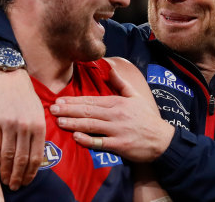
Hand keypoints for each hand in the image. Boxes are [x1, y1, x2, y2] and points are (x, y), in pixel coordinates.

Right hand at [0, 69, 44, 189]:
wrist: (7, 75)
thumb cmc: (24, 94)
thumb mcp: (38, 110)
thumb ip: (38, 130)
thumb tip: (36, 153)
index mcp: (39, 124)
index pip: (37, 155)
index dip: (31, 172)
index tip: (27, 181)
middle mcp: (26, 126)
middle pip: (22, 159)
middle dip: (18, 176)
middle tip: (15, 187)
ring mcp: (10, 124)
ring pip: (8, 155)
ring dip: (6, 171)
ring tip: (5, 181)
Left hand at [50, 68, 173, 161]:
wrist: (162, 139)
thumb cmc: (147, 118)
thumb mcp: (136, 96)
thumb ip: (121, 83)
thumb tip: (110, 69)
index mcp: (117, 102)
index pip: (91, 100)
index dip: (74, 101)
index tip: (59, 100)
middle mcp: (115, 115)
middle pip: (88, 111)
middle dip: (69, 110)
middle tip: (52, 109)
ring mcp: (117, 130)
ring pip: (91, 125)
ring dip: (73, 123)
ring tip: (59, 121)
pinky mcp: (119, 145)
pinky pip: (101, 142)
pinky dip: (88, 140)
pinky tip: (76, 137)